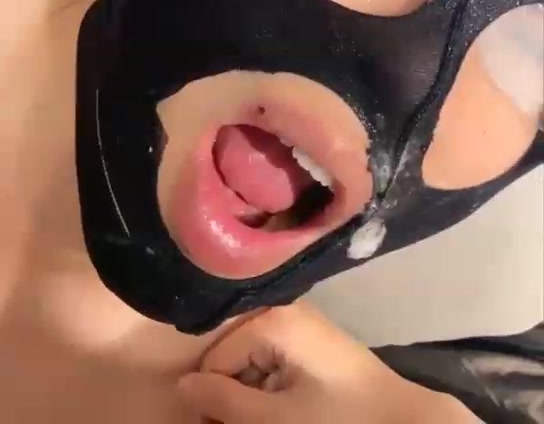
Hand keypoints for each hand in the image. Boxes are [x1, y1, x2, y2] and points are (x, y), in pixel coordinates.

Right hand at [179, 302, 476, 422]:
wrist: (400, 421)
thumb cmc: (336, 420)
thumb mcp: (275, 420)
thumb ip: (223, 403)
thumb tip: (182, 386)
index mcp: (273, 320)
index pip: (215, 360)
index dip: (210, 399)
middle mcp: (284, 309)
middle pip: (232, 354)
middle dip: (229, 392)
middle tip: (245, 420)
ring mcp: (301, 322)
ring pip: (250, 358)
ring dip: (249, 393)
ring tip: (265, 416)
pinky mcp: (313, 339)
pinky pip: (272, 358)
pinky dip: (268, 385)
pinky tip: (280, 409)